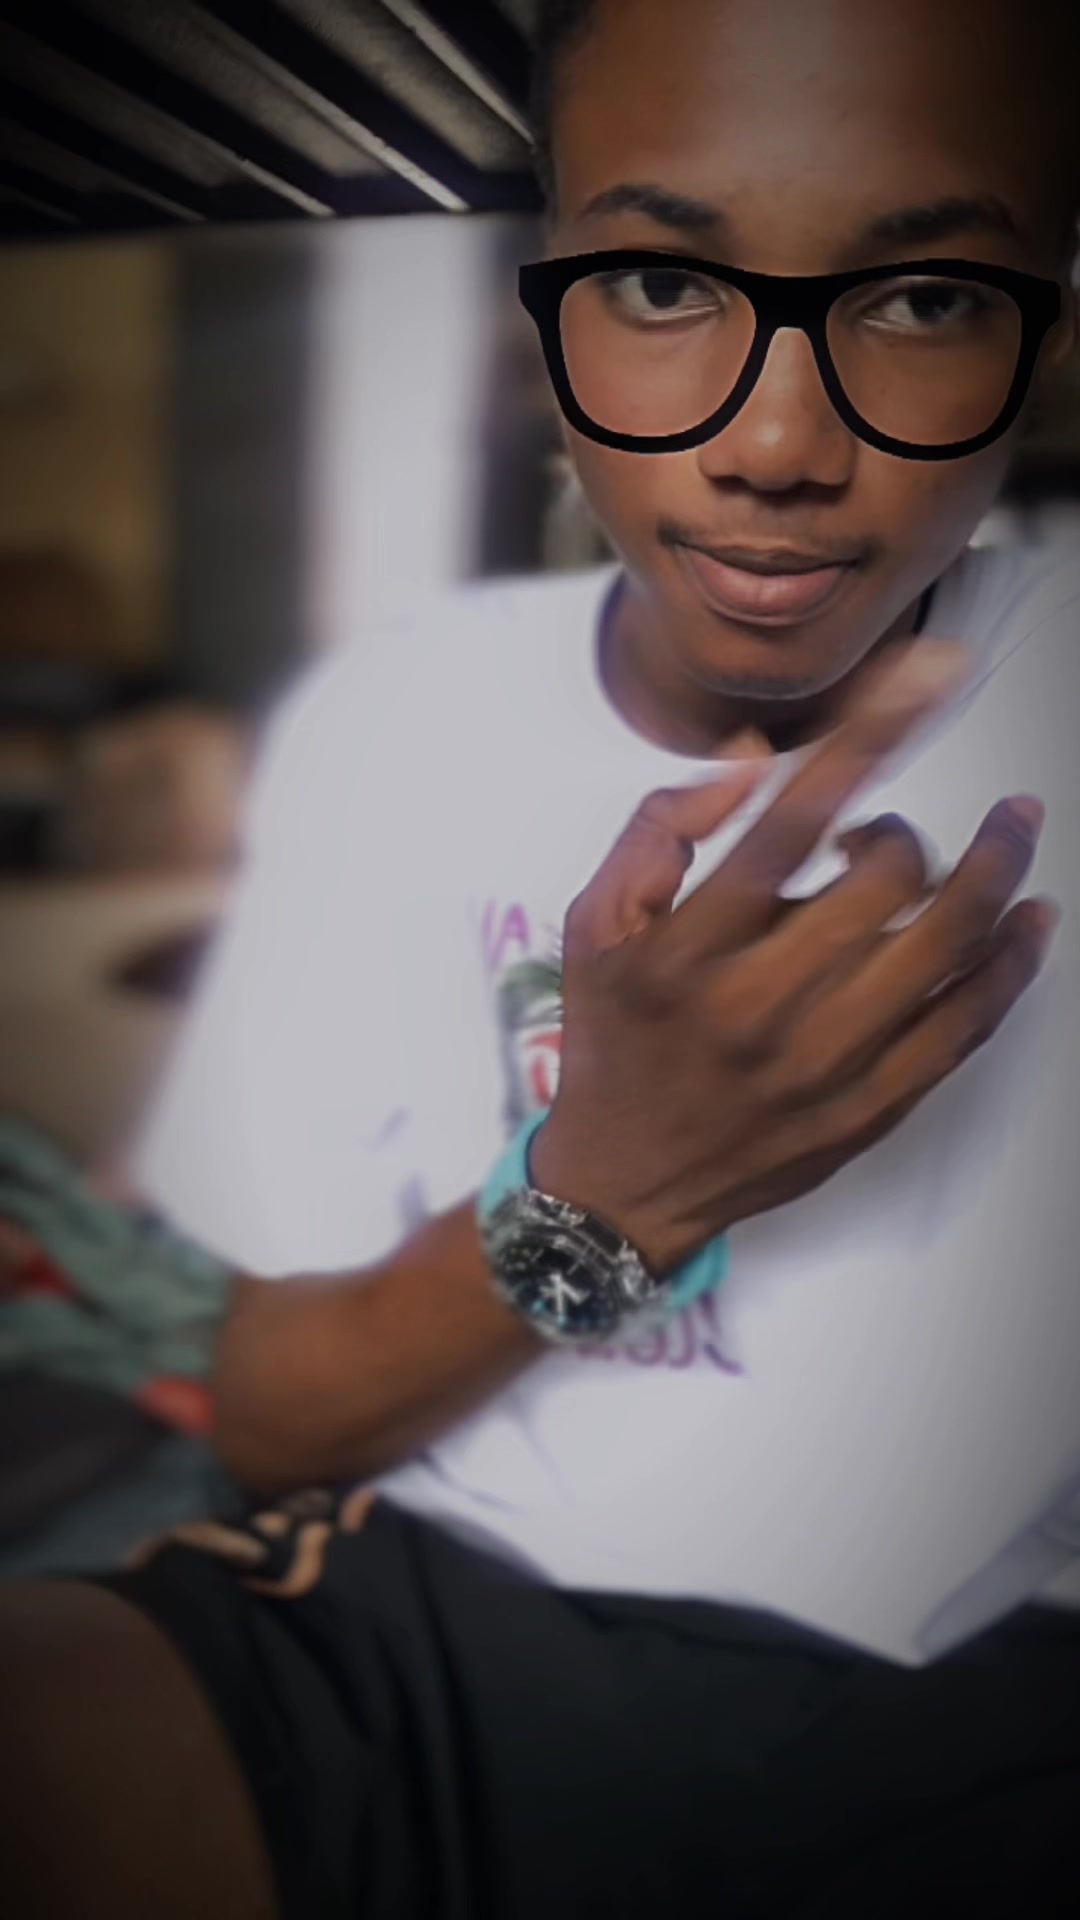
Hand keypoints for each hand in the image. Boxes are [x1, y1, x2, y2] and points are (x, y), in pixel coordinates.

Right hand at [531, 640, 1058, 1274]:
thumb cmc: (614, 1042)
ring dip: (997, 877)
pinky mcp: (868, 1110)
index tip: (928, 676)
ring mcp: (824, 1065)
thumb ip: (659, 831)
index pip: (792, 820)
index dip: (870, 736)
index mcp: (691, 951)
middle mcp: (762, 1006)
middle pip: (886, 883)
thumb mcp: (593, 928)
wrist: (625, 1185)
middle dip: (916, 825)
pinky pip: (962, 1029)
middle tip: (895, 824)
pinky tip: (1029, 924)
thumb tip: (750, 761)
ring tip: (1015, 831)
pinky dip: (1010, 969)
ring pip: (945, 953)